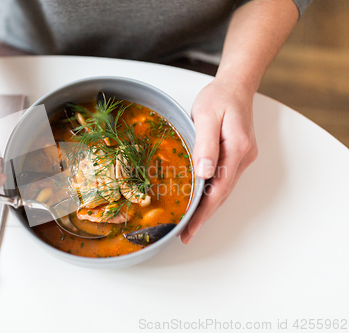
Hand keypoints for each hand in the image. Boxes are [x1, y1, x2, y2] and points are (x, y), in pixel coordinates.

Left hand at [180, 79, 257, 243]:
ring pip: (223, 189)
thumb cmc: (219, 98)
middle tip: (186, 234)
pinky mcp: (237, 155)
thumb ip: (205, 144)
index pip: (218, 189)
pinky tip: (200, 201)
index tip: (190, 228)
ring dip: (207, 208)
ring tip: (190, 224)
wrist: (235, 86)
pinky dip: (211, 194)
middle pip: (222, 194)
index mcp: (236, 148)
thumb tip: (204, 173)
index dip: (203, 212)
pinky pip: (223, 179)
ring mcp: (242, 157)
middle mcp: (243, 157)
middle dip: (204, 216)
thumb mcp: (207, 116)